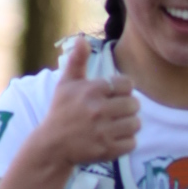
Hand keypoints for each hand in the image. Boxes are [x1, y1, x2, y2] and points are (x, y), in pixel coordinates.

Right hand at [38, 36, 139, 170]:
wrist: (52, 146)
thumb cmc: (61, 112)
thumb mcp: (66, 84)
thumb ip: (77, 61)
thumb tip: (81, 38)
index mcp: (92, 90)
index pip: (127, 84)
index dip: (124, 90)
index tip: (115, 96)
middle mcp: (98, 109)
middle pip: (134, 104)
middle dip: (129, 108)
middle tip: (118, 112)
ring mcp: (103, 131)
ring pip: (136, 124)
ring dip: (130, 125)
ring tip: (118, 126)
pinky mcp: (106, 150)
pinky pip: (132, 143)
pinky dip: (127, 142)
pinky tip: (115, 139)